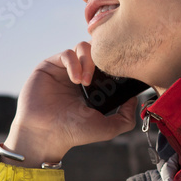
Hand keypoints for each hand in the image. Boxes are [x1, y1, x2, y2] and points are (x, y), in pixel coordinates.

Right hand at [3, 41, 138, 166]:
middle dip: (103, 57)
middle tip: (105, 73)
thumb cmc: (74, 133)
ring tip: (86, 82)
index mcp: (95, 85)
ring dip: (89, 61)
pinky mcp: (50, 65)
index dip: (116, 62)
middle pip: (97, 49)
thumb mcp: (108, 128)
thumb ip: (126, 118)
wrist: (46, 134)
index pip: (108, 63)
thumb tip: (134, 99)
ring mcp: (65, 68)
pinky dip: (74, 63)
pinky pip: (66, 53)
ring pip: (83, 47)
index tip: (120, 71)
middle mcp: (81, 73)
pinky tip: (76, 80)